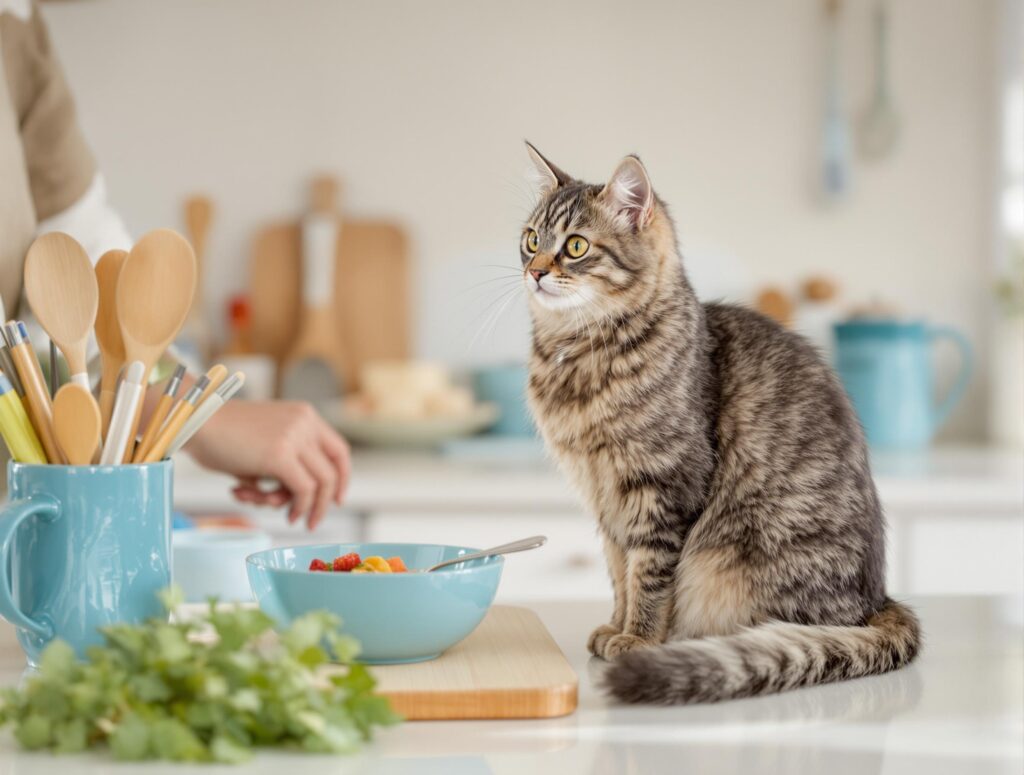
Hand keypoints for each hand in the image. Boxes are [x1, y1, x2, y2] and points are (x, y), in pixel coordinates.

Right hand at [185, 400, 350, 528]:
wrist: (194, 421)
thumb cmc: (220, 437)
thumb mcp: (264, 445)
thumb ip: (285, 467)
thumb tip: (298, 503)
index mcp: (304, 415)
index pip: (338, 449)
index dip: (341, 477)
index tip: (336, 500)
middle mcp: (305, 422)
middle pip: (332, 470)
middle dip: (322, 502)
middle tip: (310, 523)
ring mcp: (295, 436)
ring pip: (320, 484)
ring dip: (298, 506)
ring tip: (264, 504)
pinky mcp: (281, 455)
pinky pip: (303, 490)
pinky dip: (295, 507)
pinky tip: (271, 509)